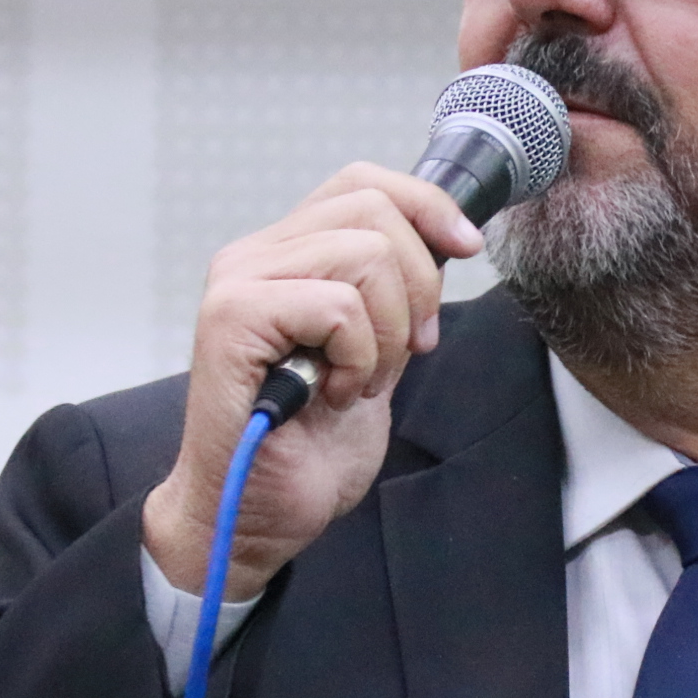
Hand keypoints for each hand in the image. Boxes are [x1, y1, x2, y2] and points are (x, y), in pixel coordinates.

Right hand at [143, 165, 481, 602]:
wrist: (259, 514)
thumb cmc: (308, 444)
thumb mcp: (376, 350)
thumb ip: (393, 292)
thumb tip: (446, 237)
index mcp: (284, 255)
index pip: (362, 183)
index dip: (426, 205)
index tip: (465, 249)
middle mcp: (253, 257)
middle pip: (373, 209)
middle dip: (418, 285)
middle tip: (406, 351)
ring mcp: (237, 284)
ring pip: (365, 255)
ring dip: (387, 333)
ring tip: (357, 380)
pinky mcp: (232, 320)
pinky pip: (338, 307)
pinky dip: (357, 357)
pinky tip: (331, 394)